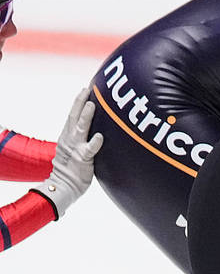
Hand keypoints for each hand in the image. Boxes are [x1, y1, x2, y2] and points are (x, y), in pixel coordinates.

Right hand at [35, 86, 102, 216]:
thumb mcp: (75, 148)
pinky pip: (89, 150)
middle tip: (87, 88)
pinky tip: (100, 136)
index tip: (85, 89)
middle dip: (80, 101)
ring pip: (80, 128)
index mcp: (68, 135)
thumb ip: (82, 138)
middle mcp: (70, 138)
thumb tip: (96, 129)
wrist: (64, 184)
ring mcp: (75, 147)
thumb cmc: (74, 168)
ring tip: (92, 104)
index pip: (73, 115)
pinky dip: (94, 143)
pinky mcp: (82, 159)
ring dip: (86, 116)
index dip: (79, 102)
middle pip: (74, 116)